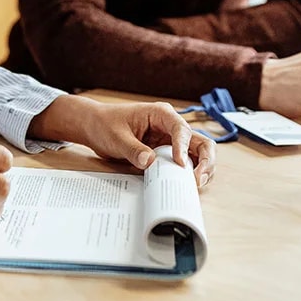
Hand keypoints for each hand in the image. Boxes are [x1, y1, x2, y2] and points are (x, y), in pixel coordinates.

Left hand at [30, 94, 214, 188]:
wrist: (95, 127)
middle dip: (205, 161)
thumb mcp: (116, 137)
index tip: (179, 164)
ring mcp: (171, 141)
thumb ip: (133, 149)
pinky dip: (189, 174)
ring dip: (202, 169)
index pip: (181, 129)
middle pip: (200, 141)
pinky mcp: (166, 153)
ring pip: (198, 154)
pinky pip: (185, 164)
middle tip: (198, 180)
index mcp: (161, 114)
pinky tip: (185, 186)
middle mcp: (171, 126)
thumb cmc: (105, 124)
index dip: (183, 147)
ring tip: (195, 185)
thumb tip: (150, 163)